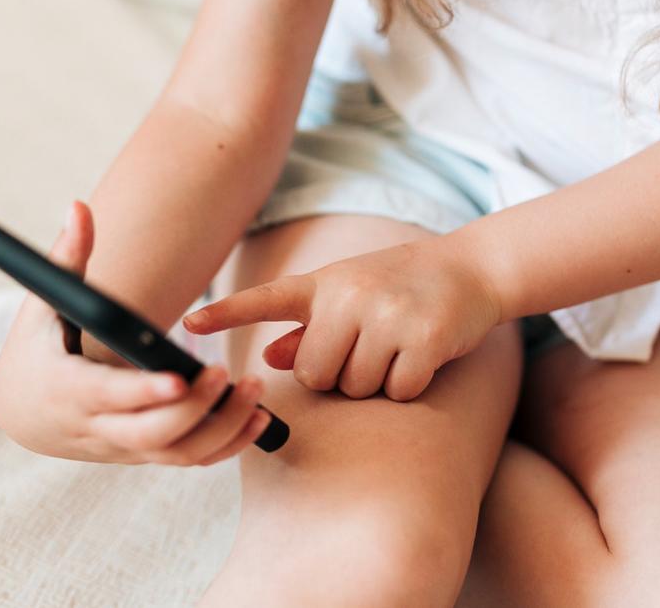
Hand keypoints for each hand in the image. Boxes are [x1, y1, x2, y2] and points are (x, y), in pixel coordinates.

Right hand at [0, 200, 272, 464]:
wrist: (20, 412)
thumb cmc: (33, 349)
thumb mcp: (40, 306)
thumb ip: (65, 259)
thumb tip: (78, 207)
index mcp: (66, 388)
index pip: (107, 396)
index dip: (143, 391)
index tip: (179, 376)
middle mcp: (95, 426)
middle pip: (149, 434)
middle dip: (194, 409)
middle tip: (229, 371)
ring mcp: (120, 447)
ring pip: (175, 453)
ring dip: (221, 430)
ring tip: (255, 393)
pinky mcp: (140, 456)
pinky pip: (186, 460)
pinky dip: (225, 446)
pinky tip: (257, 419)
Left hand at [182, 238, 501, 400]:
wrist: (471, 268)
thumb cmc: (398, 286)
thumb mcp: (347, 295)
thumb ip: (308, 327)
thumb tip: (270, 358)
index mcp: (322, 284)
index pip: (266, 299)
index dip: (225, 312)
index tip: (188, 323)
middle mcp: (349, 296)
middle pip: (314, 374)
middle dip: (337, 376)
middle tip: (365, 349)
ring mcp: (386, 316)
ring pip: (355, 387)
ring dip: (374, 381)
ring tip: (395, 345)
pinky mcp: (422, 339)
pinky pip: (396, 391)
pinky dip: (407, 385)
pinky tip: (420, 356)